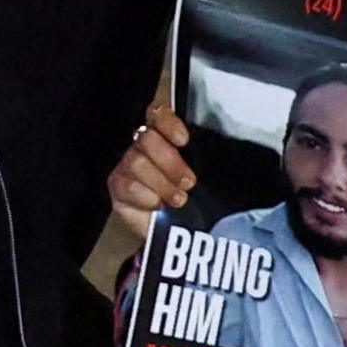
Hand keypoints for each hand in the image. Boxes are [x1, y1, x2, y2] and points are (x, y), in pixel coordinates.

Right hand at [106, 105, 197, 255]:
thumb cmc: (194, 200)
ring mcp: (127, 164)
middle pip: (148, 139)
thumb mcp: (208, 178)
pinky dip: (146, 197)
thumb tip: (229, 156)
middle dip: (171, 162)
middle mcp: (143, 146)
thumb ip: (209, 162)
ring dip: (161, 183)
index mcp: (166, 136)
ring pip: (137, 162)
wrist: (177, 233)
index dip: (168, 123)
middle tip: (188, 183)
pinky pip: (127, 185)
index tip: (183, 140)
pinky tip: (157, 206)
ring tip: (178, 200)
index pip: (158, 114)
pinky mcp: (117, 185)